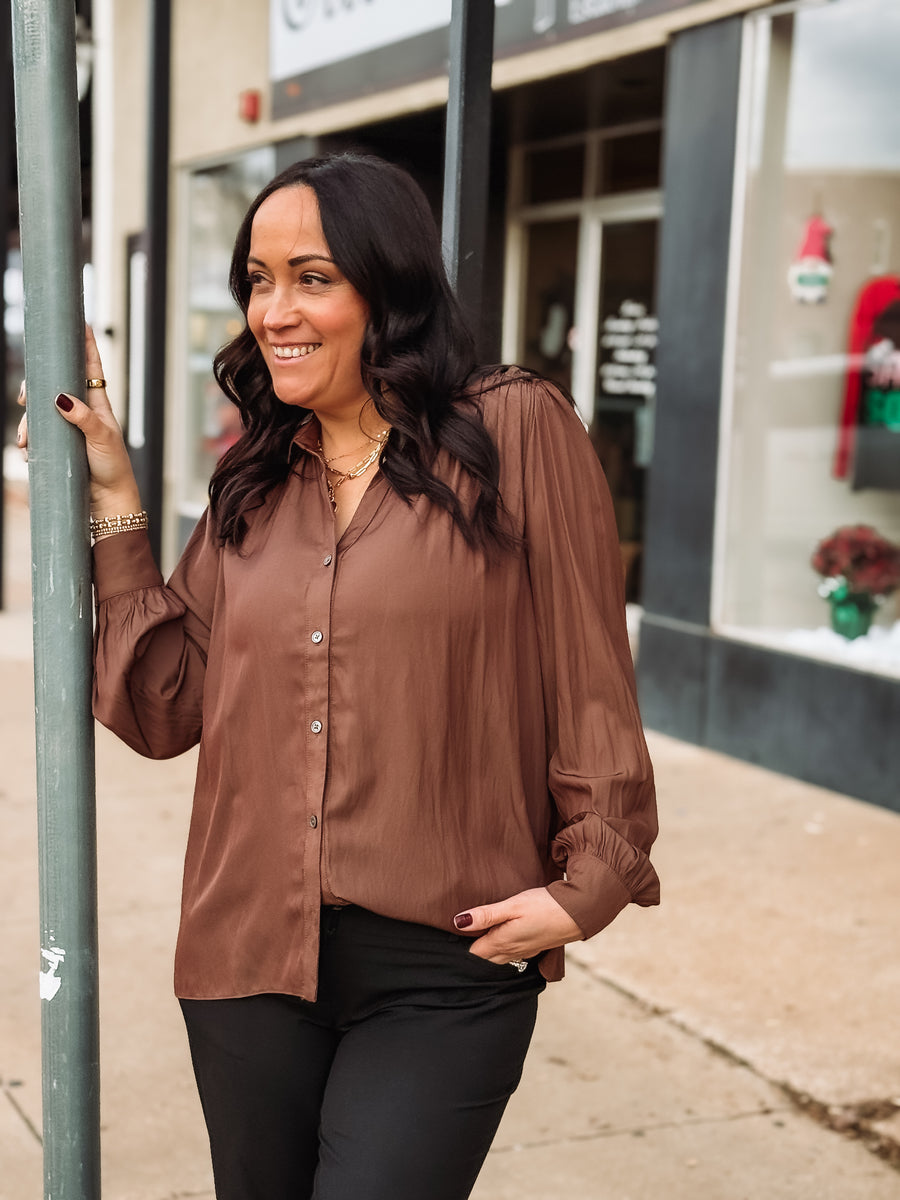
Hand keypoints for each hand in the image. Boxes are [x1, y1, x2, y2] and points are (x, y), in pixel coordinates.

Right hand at [16, 326, 141, 517]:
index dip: (86, 345)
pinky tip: (29, 452)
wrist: (108, 501)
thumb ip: (83, 418)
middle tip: (25, 397)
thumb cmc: (113, 467)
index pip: (91, 368)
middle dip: (36, 389)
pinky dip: (30, 443)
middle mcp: (82, 412)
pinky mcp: (59, 446)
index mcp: (97, 404)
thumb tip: (59, 398)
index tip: (82, 322)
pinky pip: (38, 436)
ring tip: (26, 442)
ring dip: (29, 424)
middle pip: (54, 386)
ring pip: (41, 413)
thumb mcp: (101, 439)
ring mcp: (68, 428)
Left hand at [454, 887, 582, 964]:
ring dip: (486, 953)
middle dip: (471, 955)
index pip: (473, 954)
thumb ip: (486, 915)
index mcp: (502, 942)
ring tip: (475, 943)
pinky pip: (512, 955)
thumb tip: (458, 922)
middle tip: (456, 946)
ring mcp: (525, 952)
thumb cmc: (545, 906)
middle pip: (484, 960)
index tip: (446, 943)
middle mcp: (512, 952)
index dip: (459, 949)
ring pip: (498, 959)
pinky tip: (501, 941)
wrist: (579, 914)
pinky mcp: (535, 947)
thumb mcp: (512, 905)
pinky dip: (501, 951)